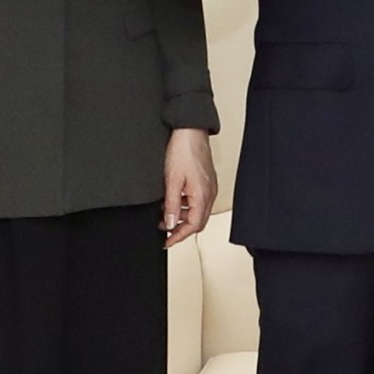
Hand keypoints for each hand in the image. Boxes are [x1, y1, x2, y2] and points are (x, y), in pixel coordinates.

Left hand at [159, 127, 215, 245]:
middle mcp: (209, 193)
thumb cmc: (183, 151)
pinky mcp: (205, 181)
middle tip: (164, 232)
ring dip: (181, 216)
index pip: (193, 226)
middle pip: (197, 221)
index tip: (166, 241)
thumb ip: (171, 206)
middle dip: (180, 229)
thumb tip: (169, 224)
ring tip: (164, 214)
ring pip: (197, 211)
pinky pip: (197, 200)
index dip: (178, 236)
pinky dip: (184, 205)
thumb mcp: (171, 182)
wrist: (190, 131)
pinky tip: (172, 200)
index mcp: (202, 196)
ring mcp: (209, 186)